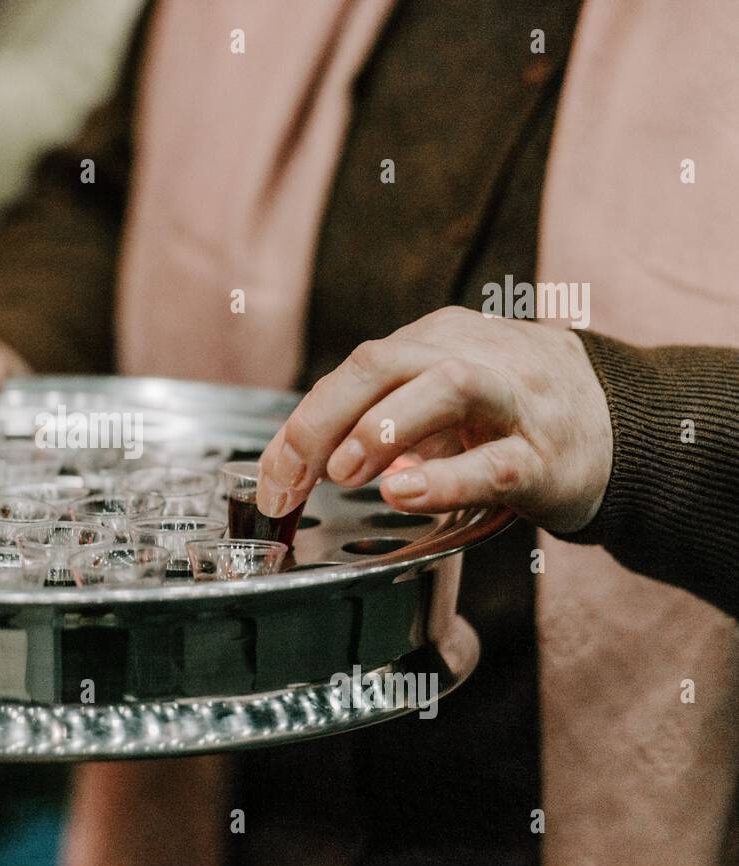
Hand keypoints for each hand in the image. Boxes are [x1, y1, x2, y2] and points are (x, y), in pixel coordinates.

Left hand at [257, 308, 613, 532]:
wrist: (624, 424)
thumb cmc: (511, 416)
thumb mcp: (440, 403)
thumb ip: (376, 419)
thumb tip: (296, 460)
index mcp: (438, 340)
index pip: (357, 367)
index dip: (304, 422)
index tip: (274, 478)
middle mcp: (475, 357)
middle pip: (385, 362)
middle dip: (325, 418)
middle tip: (294, 476)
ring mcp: (517, 402)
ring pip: (447, 386)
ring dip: (382, 428)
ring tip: (346, 474)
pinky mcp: (549, 456)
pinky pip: (496, 461)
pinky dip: (445, 478)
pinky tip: (405, 493)